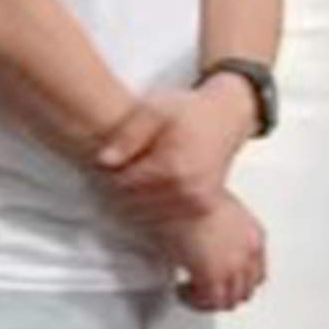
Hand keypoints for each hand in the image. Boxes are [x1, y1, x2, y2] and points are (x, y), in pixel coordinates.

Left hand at [91, 78, 257, 221]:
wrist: (224, 118)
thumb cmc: (186, 111)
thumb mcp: (152, 110)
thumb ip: (127, 135)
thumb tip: (104, 161)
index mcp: (173, 166)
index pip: (124, 184)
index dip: (108, 175)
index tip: (103, 163)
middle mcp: (189, 190)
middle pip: (134, 202)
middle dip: (118, 190)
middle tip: (113, 171)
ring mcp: (199, 202)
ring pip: (147, 214)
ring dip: (132, 202)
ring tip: (130, 177)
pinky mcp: (204, 208)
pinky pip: (165, 218)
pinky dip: (150, 209)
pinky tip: (147, 189)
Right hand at [167, 194, 268, 314]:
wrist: (188, 192)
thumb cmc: (195, 192)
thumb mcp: (215, 210)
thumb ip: (216, 228)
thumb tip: (203, 236)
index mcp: (254, 236)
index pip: (257, 272)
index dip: (239, 281)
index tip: (224, 280)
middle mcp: (248, 254)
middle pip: (246, 289)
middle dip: (226, 293)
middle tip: (206, 290)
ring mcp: (233, 267)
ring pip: (230, 301)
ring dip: (210, 300)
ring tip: (192, 293)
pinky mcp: (213, 276)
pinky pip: (209, 302)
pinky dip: (196, 301)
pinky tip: (182, 291)